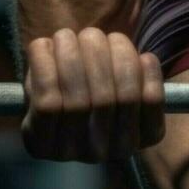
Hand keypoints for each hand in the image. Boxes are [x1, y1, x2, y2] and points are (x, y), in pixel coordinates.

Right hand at [22, 27, 165, 160]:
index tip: (53, 39)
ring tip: (111, 38)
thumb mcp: (36, 85)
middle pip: (86, 100)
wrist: (109, 116)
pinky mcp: (149, 136)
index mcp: (44, 145)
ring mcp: (117, 149)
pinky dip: (150, 73)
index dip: (50, 64)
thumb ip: (36, 72)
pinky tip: (144, 57)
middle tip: (88, 34)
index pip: (47, 105)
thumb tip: (47, 49)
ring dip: (119, 55)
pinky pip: (151, 102)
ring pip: (122, 97)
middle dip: (87, 55)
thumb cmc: (64, 90)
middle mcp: (81, 154)